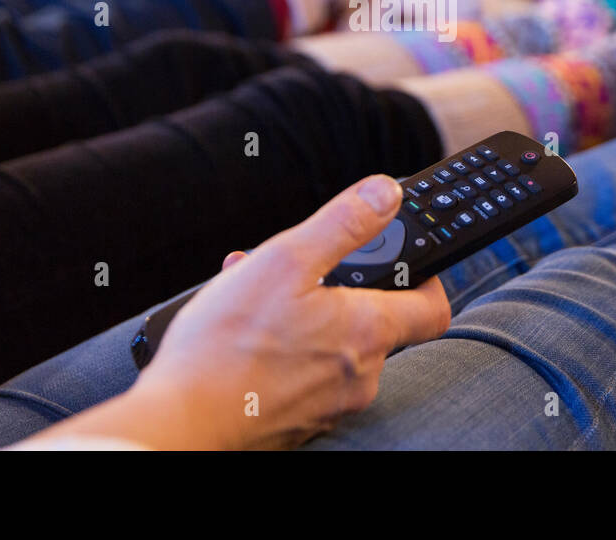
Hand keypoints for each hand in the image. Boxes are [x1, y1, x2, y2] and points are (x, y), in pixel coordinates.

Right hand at [29, 175, 450, 449]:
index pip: (434, 307)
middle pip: (374, 321)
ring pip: (333, 344)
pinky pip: (306, 373)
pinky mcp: (300, 421)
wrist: (182, 421)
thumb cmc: (229, 345)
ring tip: (253, 294)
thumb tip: (386, 194)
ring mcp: (332, 404)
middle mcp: (361, 376)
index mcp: (369, 332)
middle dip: (336, 288)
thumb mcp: (286, 260)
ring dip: (302, 312)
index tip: (406, 262)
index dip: (427, 278)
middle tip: (297, 270)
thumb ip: (344, 223)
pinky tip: (245, 330)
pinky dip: (286, 346)